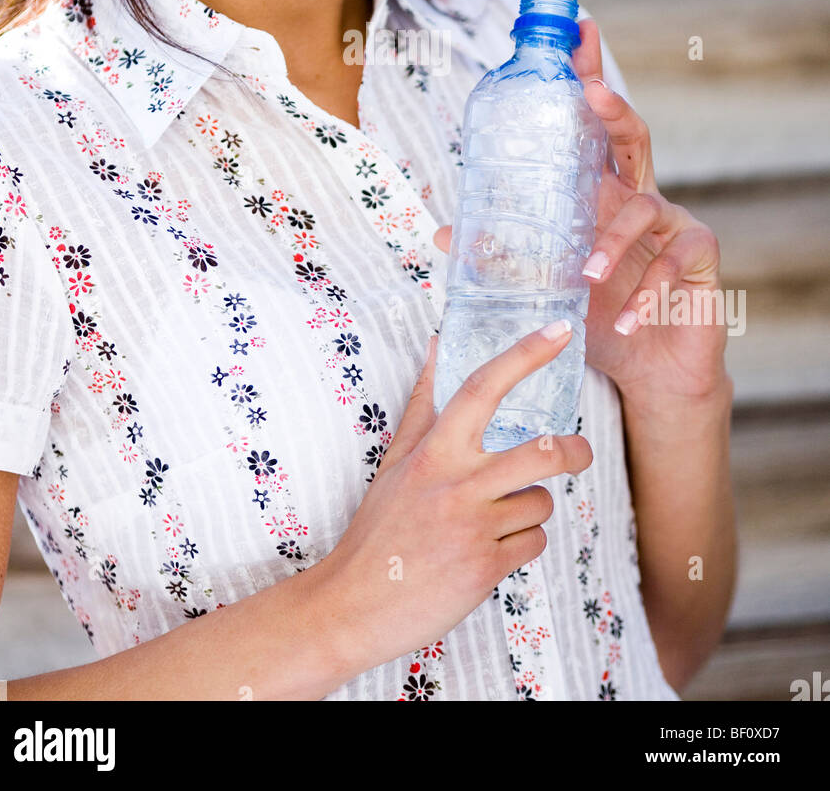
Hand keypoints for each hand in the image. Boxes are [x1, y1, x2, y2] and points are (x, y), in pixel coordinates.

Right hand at [317, 326, 591, 672]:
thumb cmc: (378, 528)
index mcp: (435, 451)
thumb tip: (436, 347)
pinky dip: (522, 544)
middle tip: (580, 452)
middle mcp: (457, 483)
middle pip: (544, 452)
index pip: (484, 388)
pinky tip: (490, 550)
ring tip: (496, 520)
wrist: (354, 602)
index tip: (559, 332)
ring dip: (531, 510)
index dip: (526, 355)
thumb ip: (423, 404)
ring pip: (542, 502)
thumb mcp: (396, 461)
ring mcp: (474, 527)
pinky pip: (534, 543)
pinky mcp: (486, 568)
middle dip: (576, 451)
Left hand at [433, 18, 728, 409]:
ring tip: (585, 273)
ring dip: (614, 240)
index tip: (577, 28)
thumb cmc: (598, 312)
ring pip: (646, 209)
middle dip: (613, 109)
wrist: (650, 369)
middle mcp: (639, 195)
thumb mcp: (545, 282)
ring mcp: (674, 223)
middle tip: (591, 90)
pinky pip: (674, 265)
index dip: (590, 73)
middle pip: (632, 137)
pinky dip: (646, 294)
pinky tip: (625, 320)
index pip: (594, 124)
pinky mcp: (699, 258)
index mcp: (602, 191)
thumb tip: (441, 230)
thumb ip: (502, 254)